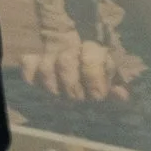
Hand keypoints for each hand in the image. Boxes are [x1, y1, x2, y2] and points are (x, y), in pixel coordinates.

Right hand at [15, 21, 143, 104]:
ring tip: (59, 97)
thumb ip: (116, 88)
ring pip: (46, 66)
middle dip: (72, 86)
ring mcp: (52, 56)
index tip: (97, 96)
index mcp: (94, 53)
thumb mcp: (111, 84)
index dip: (93, 74)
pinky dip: (30, 74)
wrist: (77, 73)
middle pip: (65, 61)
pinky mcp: (35, 62)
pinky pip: (27, 64)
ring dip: (52, 86)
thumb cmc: (100, 83)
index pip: (91, 53)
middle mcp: (72, 51)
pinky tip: (36, 86)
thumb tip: (122, 95)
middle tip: (77, 99)